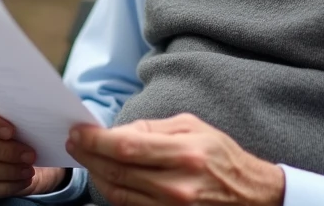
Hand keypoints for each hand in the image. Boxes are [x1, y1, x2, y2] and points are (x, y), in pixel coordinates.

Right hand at [0, 90, 68, 197]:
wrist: (13, 141)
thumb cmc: (16, 119)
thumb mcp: (16, 108)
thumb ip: (19, 106)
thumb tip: (42, 109)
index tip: (13, 131)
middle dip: (7, 152)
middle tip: (31, 155)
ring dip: (9, 171)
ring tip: (29, 169)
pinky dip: (7, 186)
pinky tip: (23, 181)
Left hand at [67, 113, 284, 205]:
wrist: (248, 194)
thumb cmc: (220, 155)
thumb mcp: (193, 128)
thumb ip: (154, 129)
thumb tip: (119, 133)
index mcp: (184, 154)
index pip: (127, 147)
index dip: (97, 141)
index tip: (79, 132)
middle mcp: (176, 186)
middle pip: (117, 171)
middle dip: (90, 156)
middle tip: (75, 143)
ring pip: (118, 193)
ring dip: (96, 175)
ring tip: (85, 158)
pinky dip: (113, 191)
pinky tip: (106, 176)